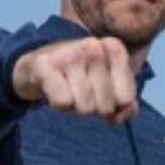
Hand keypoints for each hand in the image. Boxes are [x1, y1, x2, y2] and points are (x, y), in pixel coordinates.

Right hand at [11, 36, 138, 123]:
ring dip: (75, 107)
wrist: (37, 67)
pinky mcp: (45, 65)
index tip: (101, 91)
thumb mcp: (110, 86)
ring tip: (68, 90)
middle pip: (105, 106)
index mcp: (114, 48)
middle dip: (94, 107)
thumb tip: (117, 118)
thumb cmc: (80, 78)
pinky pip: (63, 103)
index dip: (113, 104)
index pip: (126, 99)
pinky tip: (55, 90)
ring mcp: (69, 54)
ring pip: (85, 107)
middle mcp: (93, 46)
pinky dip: (59, 105)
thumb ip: (127, 105)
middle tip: (81, 91)